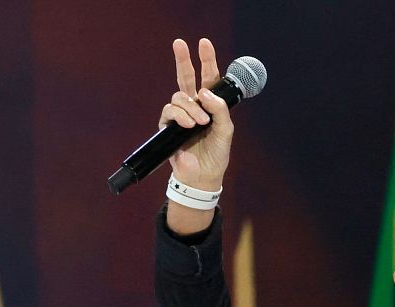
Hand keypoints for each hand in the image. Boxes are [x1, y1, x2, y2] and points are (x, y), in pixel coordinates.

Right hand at [159, 37, 233, 190]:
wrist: (203, 175)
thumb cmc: (217, 153)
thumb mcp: (226, 130)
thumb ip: (220, 109)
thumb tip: (204, 93)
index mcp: (209, 104)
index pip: (208, 78)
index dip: (207, 60)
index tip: (204, 42)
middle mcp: (193, 106)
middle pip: (186, 77)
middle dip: (183, 59)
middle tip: (179, 43)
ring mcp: (180, 115)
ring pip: (180, 96)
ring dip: (191, 107)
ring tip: (200, 122)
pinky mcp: (168, 126)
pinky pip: (170, 111)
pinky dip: (181, 116)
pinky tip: (190, 124)